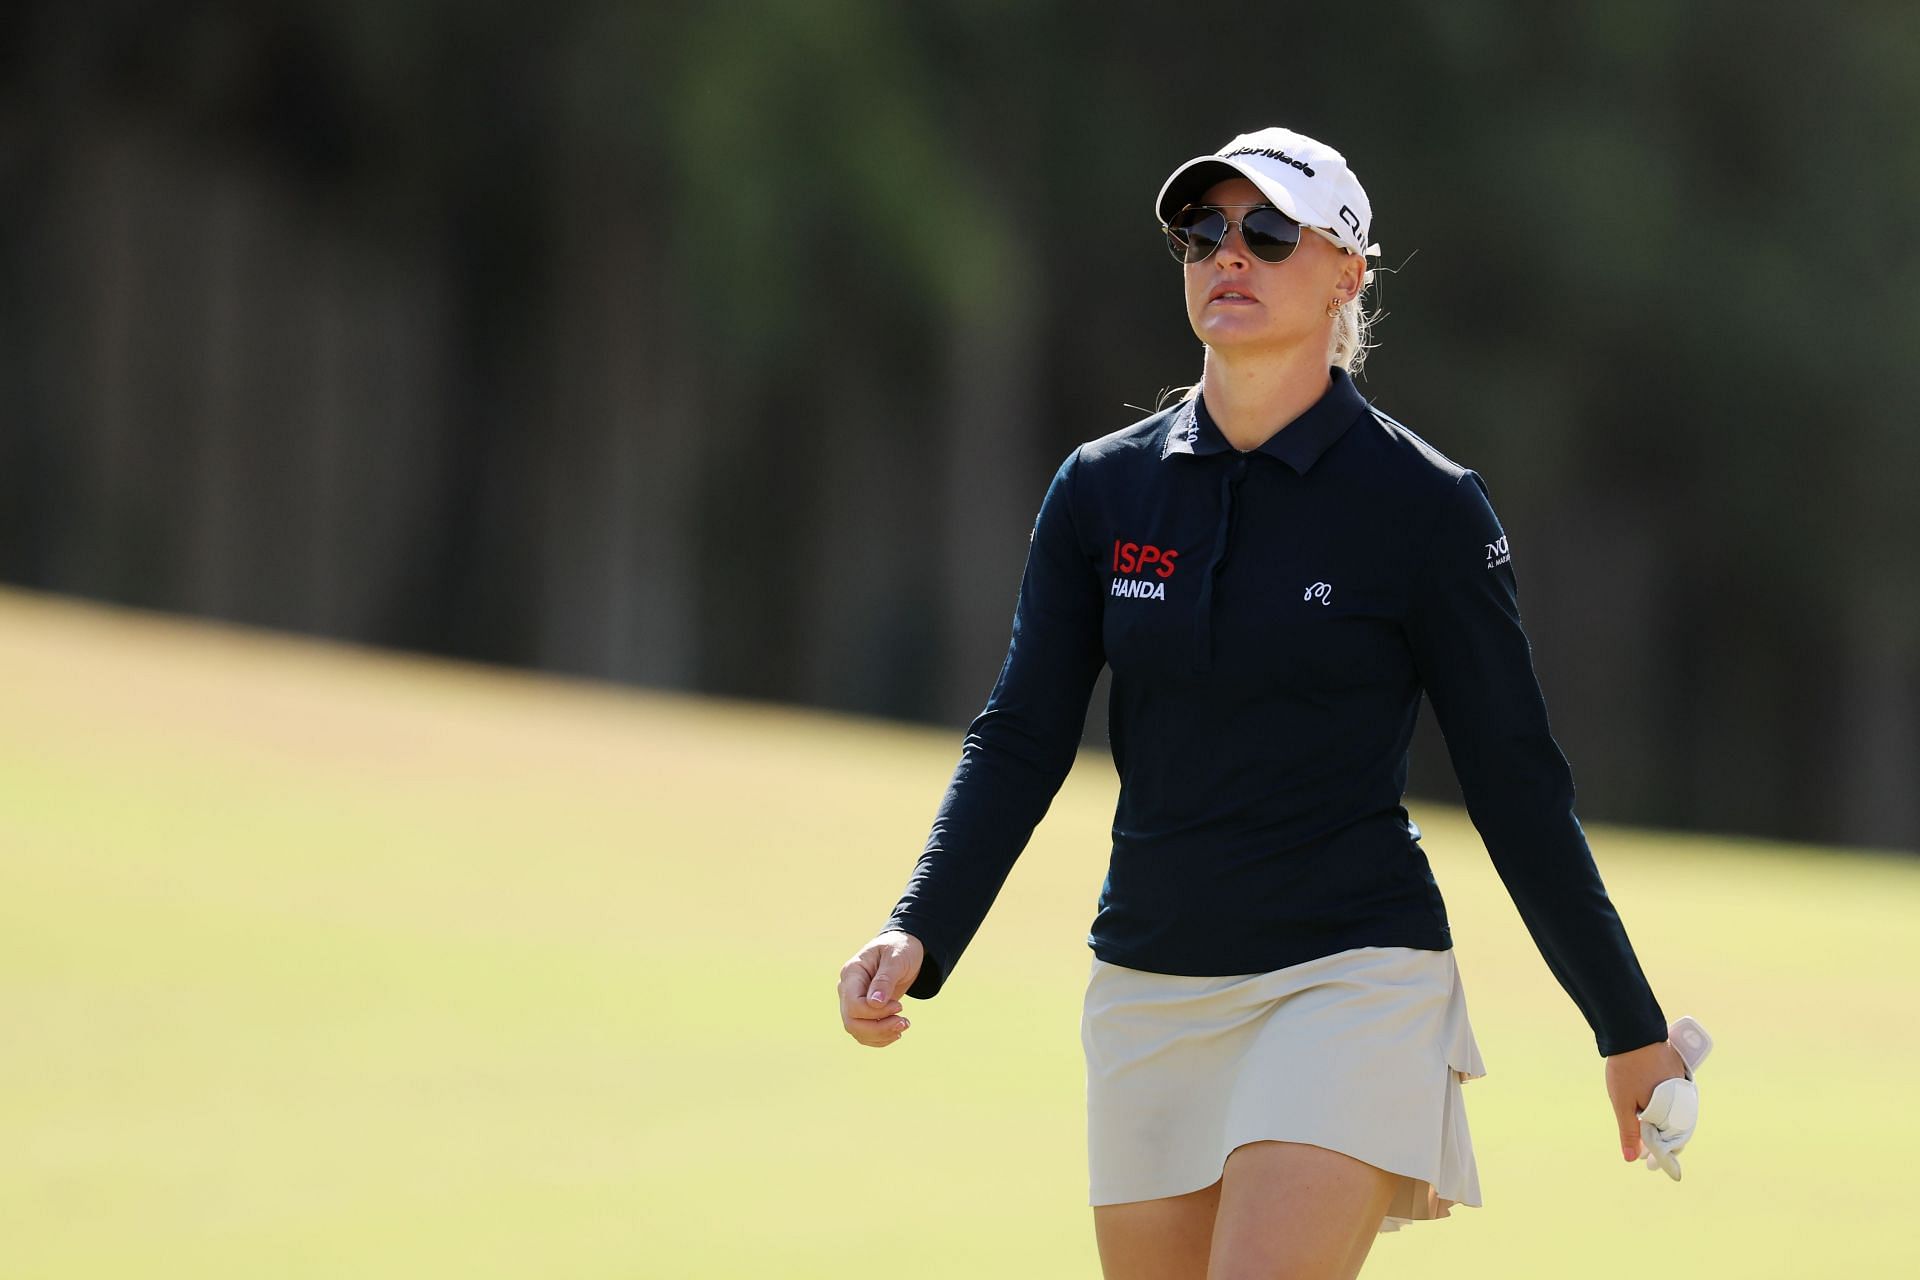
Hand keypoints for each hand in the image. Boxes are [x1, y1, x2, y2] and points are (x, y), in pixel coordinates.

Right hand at [838, 930, 924, 1047]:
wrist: (904, 949)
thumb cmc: (900, 948)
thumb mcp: (896, 958)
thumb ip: (885, 979)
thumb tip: (874, 1003)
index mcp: (851, 973)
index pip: (854, 1004)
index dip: (875, 1013)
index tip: (900, 1005)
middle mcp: (847, 989)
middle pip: (851, 1022)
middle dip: (879, 1028)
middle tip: (904, 1022)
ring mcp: (852, 1001)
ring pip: (856, 1031)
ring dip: (881, 1035)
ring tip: (904, 1025)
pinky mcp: (862, 1011)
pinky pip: (864, 1033)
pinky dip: (880, 1038)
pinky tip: (897, 1032)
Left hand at [1604, 1039, 1688, 1165]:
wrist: (1633, 1032)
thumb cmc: (1626, 1069)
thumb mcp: (1623, 1103)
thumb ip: (1629, 1131)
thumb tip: (1632, 1159)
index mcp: (1672, 1111)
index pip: (1672, 1143)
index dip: (1661, 1157)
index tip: (1651, 1167)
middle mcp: (1684, 1101)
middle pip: (1676, 1130)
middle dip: (1663, 1143)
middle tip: (1648, 1156)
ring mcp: (1683, 1086)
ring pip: (1677, 1114)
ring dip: (1665, 1126)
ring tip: (1650, 1136)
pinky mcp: (1679, 1073)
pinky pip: (1678, 1099)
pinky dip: (1668, 1110)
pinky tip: (1656, 1113)